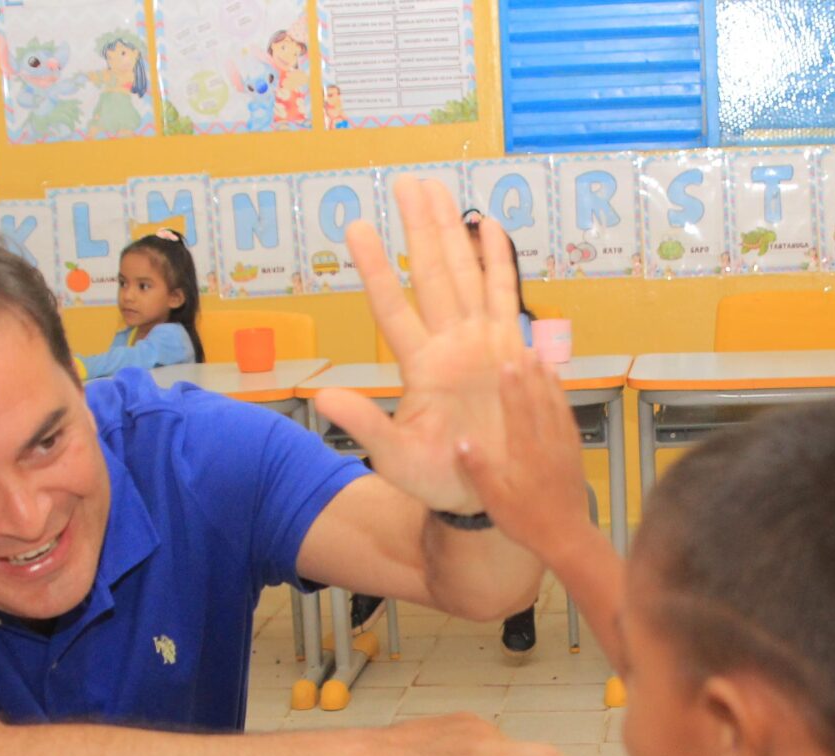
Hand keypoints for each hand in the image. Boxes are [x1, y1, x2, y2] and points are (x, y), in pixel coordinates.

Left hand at [316, 178, 529, 513]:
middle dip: (419, 228)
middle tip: (408, 182)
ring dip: (452, 232)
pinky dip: (499, 262)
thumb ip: (365, 426)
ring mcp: (480, 344)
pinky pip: (504, 297)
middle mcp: (448, 346)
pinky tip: (490, 229)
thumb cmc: (442, 480)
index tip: (357, 228)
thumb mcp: (397, 460)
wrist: (490, 495)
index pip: (392, 306)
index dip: (377, 268)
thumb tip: (324, 399)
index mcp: (421, 368)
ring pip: (464, 275)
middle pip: (431, 275)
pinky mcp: (509, 351)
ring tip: (439, 191)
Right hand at [454, 346, 593, 561]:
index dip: (512, 387)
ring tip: (542, 358)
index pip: (518, 412)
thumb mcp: (495, 501)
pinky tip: (559, 389)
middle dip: (531, 374)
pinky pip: (568, 419)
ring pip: (557, 406)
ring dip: (549, 381)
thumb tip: (462, 441)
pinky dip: (563, 400)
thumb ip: (479, 471)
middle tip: (525, 349)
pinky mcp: (574, 454)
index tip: (506, 363)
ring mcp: (564, 448)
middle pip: (539, 402)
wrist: (567, 538)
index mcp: (525, 455)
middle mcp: (547, 445)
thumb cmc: (527, 522)